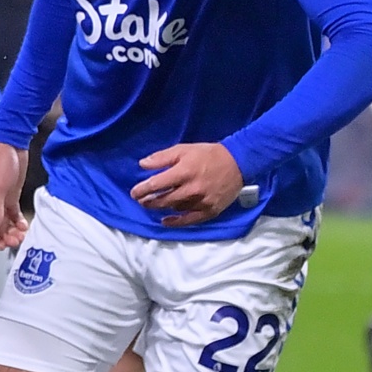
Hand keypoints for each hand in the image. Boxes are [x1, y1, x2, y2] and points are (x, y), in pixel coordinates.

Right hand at [0, 142, 29, 249]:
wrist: (12, 144)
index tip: (2, 244)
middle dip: (2, 236)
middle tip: (15, 240)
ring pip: (2, 223)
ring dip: (11, 231)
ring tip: (21, 234)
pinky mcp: (9, 197)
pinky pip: (11, 215)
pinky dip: (17, 222)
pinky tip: (24, 225)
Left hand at [131, 143, 245, 227]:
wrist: (238, 163)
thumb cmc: (207, 154)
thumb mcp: (183, 149)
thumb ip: (162, 157)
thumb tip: (142, 164)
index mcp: (183, 172)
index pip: (157, 185)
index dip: (142, 190)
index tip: (134, 192)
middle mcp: (191, 189)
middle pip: (164, 199)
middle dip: (149, 201)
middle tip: (140, 201)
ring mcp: (201, 202)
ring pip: (175, 208)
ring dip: (162, 208)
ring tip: (153, 206)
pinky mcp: (210, 210)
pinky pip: (190, 220)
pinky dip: (177, 222)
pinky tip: (166, 222)